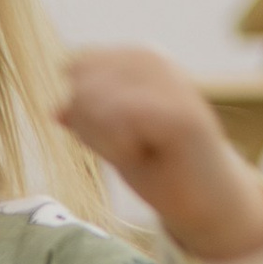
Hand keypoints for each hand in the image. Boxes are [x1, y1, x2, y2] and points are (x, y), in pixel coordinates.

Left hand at [60, 47, 262, 263]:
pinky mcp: (184, 113)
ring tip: (134, 151)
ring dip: (104, 138)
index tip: (106, 135)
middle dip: (89, 124)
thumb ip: (89, 121)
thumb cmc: (163, 169)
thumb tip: (54, 110)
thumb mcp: (114, 141)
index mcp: (141, 59)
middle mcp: (159, 61)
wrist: (208, 203)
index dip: (79, 108)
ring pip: (97, 99)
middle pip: (83, 83)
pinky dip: (118, 145)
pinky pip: (122, 117)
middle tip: (123, 148)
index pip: (79, 65)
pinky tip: (137, 154)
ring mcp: (174, 83)